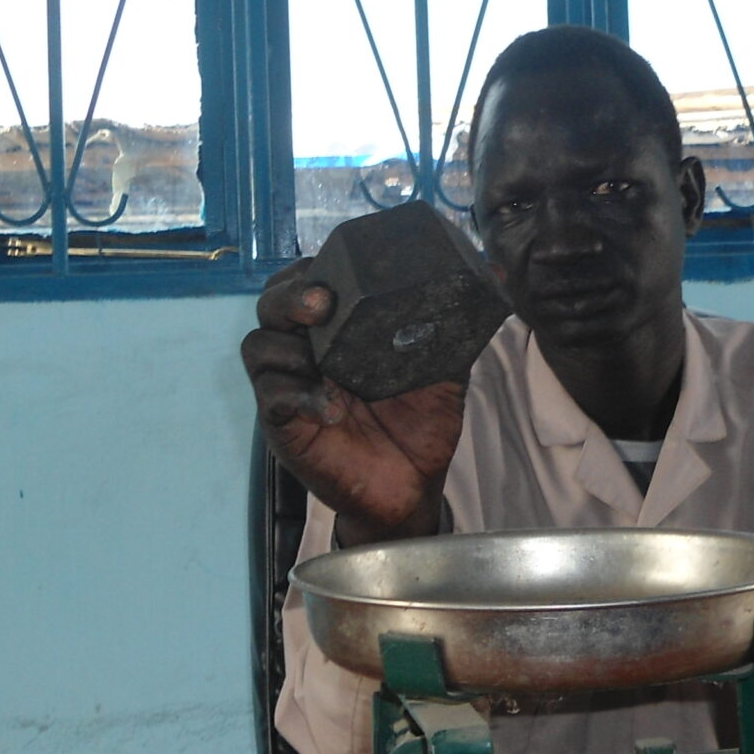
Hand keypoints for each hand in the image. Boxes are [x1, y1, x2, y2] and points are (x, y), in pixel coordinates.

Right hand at [239, 258, 467, 546]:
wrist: (414, 484)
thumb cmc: (420, 424)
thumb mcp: (442, 368)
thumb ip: (455, 325)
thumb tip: (494, 272)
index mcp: (339, 331)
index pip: (306, 284)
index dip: (311, 270)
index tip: (333, 269)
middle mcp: (307, 351)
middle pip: (271, 307)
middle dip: (289, 297)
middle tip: (319, 302)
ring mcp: (291, 386)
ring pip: (259, 346)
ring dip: (287, 345)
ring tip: (321, 358)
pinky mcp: (284, 424)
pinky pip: (273, 398)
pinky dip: (298, 395)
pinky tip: (329, 406)